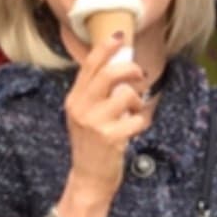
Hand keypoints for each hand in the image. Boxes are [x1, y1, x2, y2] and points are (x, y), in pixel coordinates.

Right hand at [63, 32, 149, 207]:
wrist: (88, 179)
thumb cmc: (91, 144)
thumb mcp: (84, 114)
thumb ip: (95, 92)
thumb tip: (118, 65)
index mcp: (74, 99)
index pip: (89, 65)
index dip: (105, 48)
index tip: (119, 37)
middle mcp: (81, 108)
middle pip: (108, 74)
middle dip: (130, 69)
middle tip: (140, 74)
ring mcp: (95, 123)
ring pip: (126, 95)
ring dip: (137, 101)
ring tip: (134, 111)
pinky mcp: (110, 138)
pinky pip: (137, 119)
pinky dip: (141, 121)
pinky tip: (134, 129)